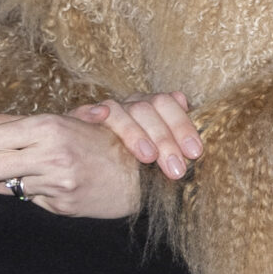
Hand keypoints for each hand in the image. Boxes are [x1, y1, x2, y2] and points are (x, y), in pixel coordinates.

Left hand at [0, 111, 142, 217]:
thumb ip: (5, 122)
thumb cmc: (98, 141)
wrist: (140, 173)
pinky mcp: (62, 205)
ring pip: (5, 186)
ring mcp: (57, 183)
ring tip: (15, 172)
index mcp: (46, 127)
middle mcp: (50, 154)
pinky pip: (28, 200)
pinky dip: (26, 192)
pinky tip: (43, 184)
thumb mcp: (53, 122)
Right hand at [75, 91, 201, 181]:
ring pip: (118, 110)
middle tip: (176, 168)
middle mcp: (128, 106)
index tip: (194, 153)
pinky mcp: (76, 121)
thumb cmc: (134, 164)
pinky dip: (90, 112)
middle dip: (164, 138)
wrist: (89, 170)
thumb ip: (174, 146)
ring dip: (134, 131)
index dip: (182, 126)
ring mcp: (103, 112)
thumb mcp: (158, 158)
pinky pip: (82, 112)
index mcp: (149, 108)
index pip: (167, 103)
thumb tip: (195, 147)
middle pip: (146, 108)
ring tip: (148, 157)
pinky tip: (99, 117)